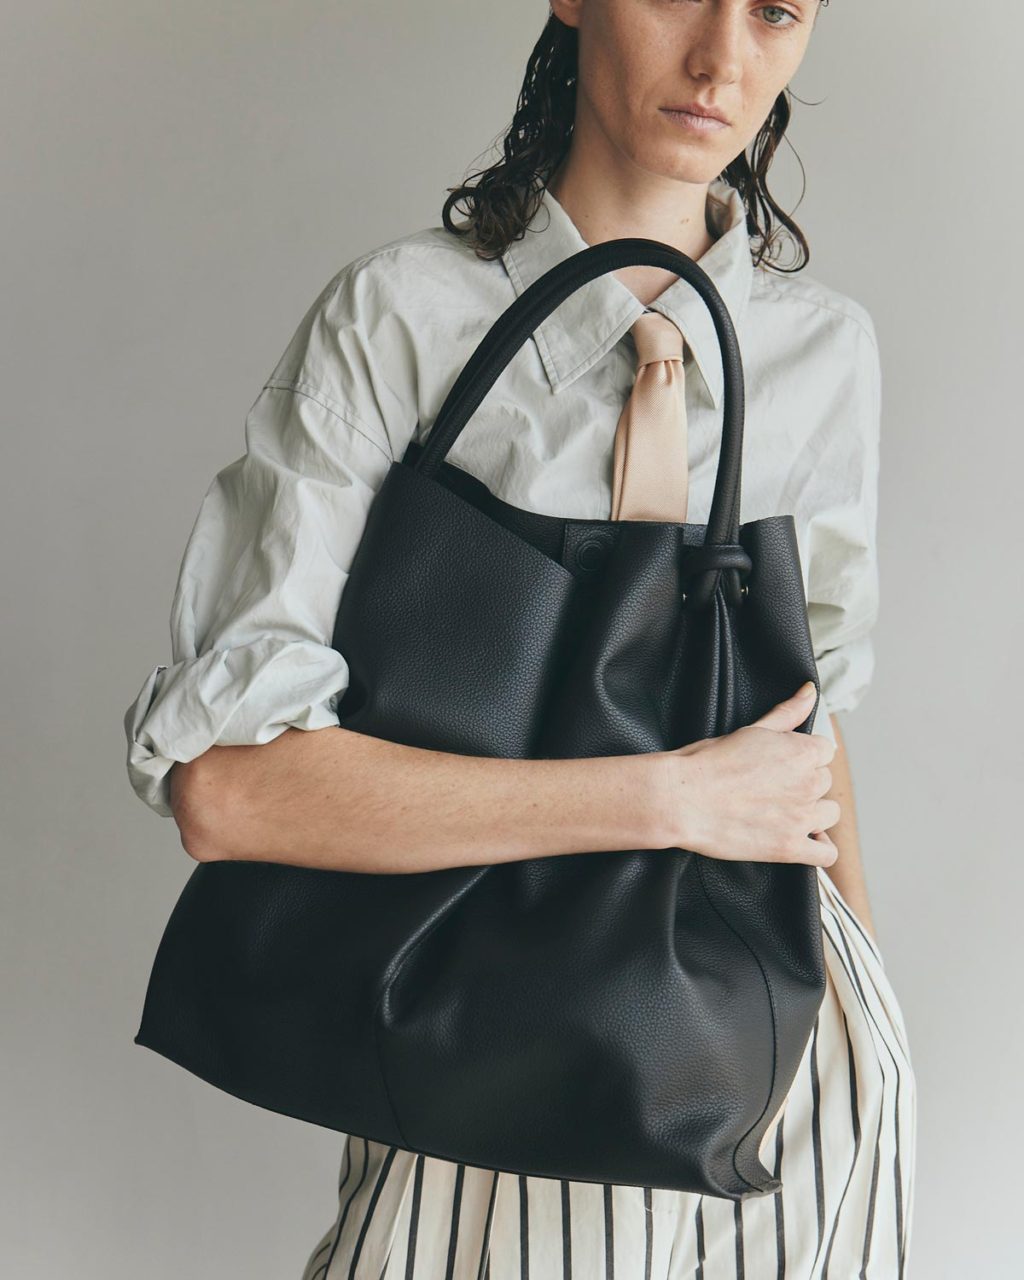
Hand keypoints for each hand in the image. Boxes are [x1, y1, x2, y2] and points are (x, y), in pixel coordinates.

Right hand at [657, 680, 839, 866]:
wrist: (682, 799)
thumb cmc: (708, 763)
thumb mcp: (752, 729)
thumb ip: (788, 713)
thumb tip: (810, 692)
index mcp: (802, 752)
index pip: (825, 751)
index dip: (803, 756)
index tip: (783, 764)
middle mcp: (808, 784)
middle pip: (825, 782)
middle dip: (804, 783)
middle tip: (774, 787)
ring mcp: (801, 818)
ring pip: (829, 814)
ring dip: (813, 813)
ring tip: (784, 812)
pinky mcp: (789, 848)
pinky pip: (826, 855)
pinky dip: (820, 849)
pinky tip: (805, 840)